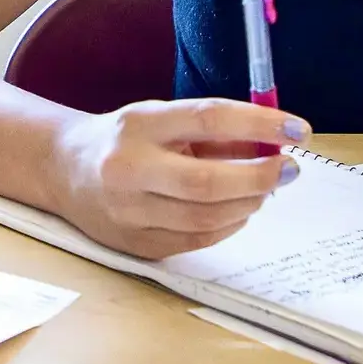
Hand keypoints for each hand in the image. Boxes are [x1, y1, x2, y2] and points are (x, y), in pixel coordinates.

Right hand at [47, 98, 303, 260]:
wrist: (63, 168)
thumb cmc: (127, 139)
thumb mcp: (163, 119)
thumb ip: (214, 132)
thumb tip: (274, 145)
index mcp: (139, 125)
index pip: (209, 119)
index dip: (261, 124)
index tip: (298, 129)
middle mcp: (128, 168)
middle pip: (208, 181)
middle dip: (260, 177)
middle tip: (290, 169)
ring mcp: (128, 211)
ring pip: (207, 216)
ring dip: (249, 203)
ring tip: (264, 189)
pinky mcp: (134, 244)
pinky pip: (196, 239)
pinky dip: (228, 224)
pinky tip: (238, 210)